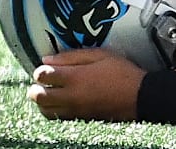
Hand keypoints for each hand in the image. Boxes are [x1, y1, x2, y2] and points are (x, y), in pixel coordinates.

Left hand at [27, 48, 145, 120]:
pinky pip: (58, 118)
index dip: (40, 70)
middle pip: (39, 96)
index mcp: (75, 77)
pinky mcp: (81, 119)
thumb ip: (72, 56)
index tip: (46, 67)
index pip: (43, 75)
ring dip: (42, 101)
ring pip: (46, 111)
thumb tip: (48, 59)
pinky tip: (60, 103)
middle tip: (41, 82)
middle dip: (35, 87)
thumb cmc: (123, 73)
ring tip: (49, 93)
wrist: (140, 96)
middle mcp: (71, 96)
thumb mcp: (100, 55)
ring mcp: (75, 110)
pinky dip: (53, 111)